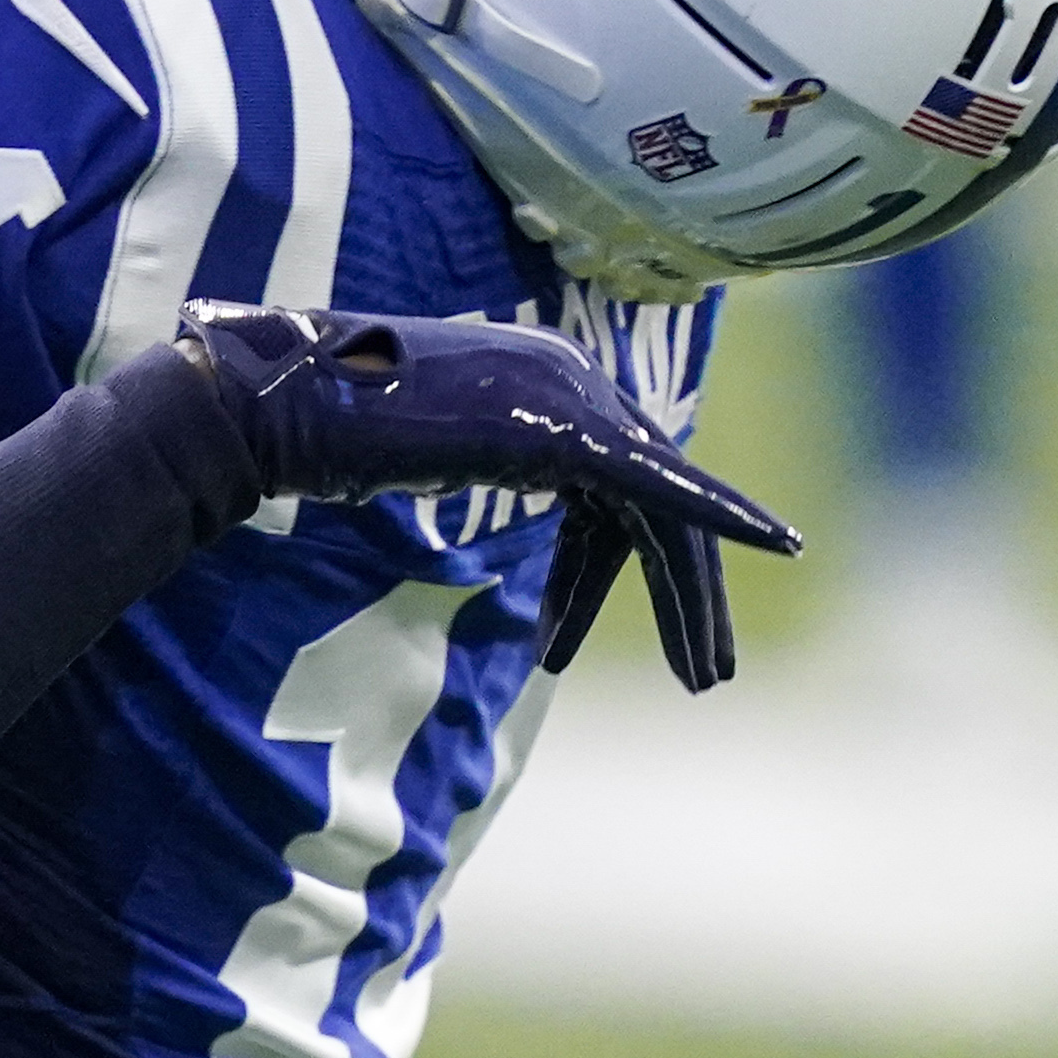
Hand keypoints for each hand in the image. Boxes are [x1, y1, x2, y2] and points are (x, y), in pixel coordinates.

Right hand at [176, 304, 799, 691]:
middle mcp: (570, 383)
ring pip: (666, 511)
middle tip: (706, 670)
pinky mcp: (569, 431)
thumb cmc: (313, 435)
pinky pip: (661, 490)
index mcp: (535, 389)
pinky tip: (769, 545)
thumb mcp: (395, 461)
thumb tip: (408, 486)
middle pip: (651, 503)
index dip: (590, 581)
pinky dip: (720, 516)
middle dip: (682, 593)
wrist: (287, 408)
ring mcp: (573, 401)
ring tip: (707, 675)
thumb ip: (436, 467)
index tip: (562, 646)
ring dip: (694, 598)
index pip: (599, 493)